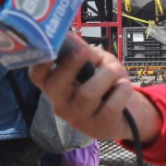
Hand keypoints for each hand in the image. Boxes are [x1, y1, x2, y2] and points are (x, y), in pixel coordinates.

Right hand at [29, 37, 161, 143]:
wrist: (128, 115)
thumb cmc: (105, 85)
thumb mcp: (96, 63)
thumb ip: (83, 51)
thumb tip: (69, 36)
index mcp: (55, 84)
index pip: (37, 75)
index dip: (41, 61)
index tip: (51, 46)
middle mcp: (60, 103)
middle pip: (57, 84)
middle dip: (72, 64)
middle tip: (86, 50)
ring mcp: (77, 118)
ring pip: (88, 93)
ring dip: (106, 75)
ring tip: (117, 70)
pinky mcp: (97, 128)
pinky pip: (110, 106)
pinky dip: (121, 91)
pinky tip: (123, 86)